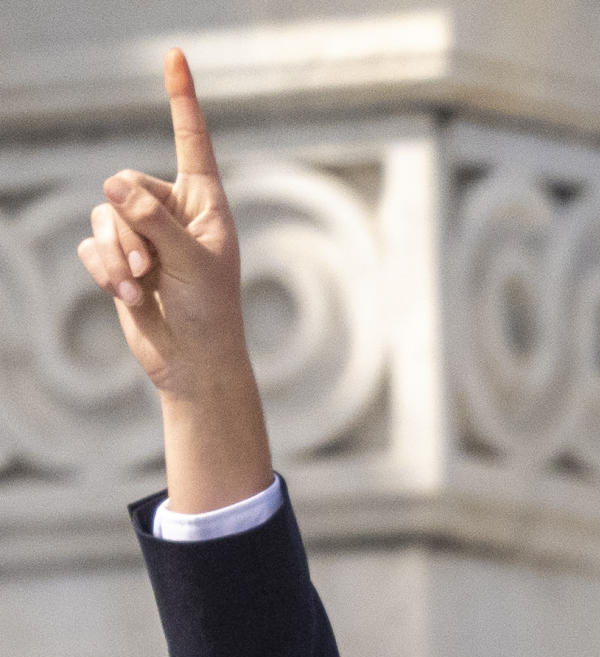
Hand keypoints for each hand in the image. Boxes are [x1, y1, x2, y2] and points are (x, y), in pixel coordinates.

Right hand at [80, 51, 240, 393]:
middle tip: (150, 269)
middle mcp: (172, 209)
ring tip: (141, 286)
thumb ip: (154, 220)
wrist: (193, 361)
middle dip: (130, 227)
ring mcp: (143, 233)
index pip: (190, 140)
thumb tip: (112, 182)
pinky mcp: (118, 258)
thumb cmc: (210, 312)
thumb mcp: (191, 262)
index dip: (180, 98)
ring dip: (117, 254)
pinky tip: (128, 298)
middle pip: (124, 184)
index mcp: (205, 202)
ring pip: (103, 215)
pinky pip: (92, 246)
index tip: (175, 55)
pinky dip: (106, 272)